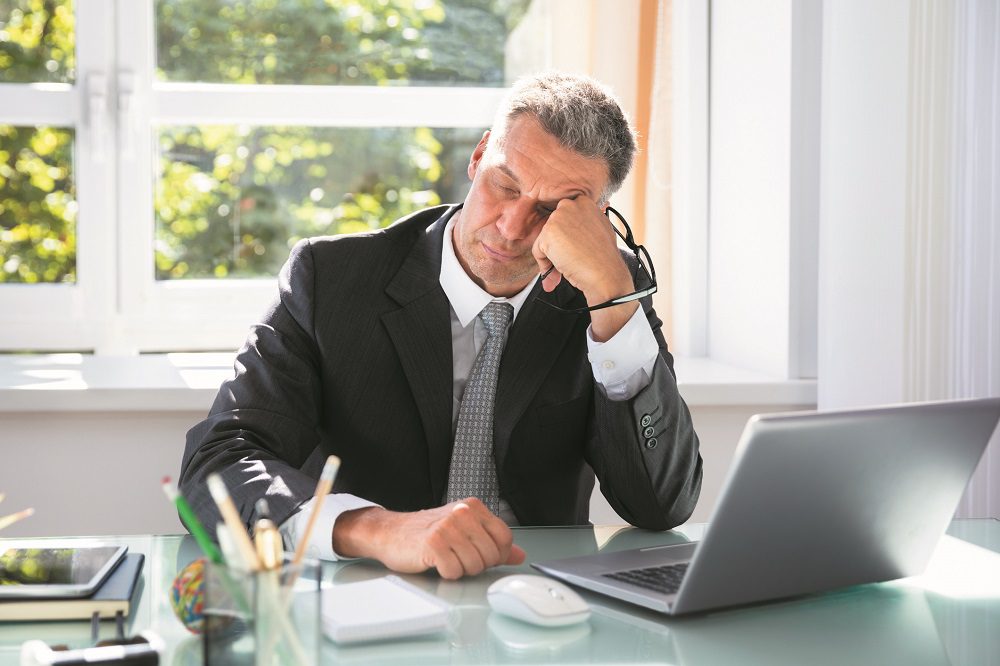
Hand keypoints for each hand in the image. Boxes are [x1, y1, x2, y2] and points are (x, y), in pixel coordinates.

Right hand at [332, 498, 525, 578]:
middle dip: (477, 564)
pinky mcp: (432, 543)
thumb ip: (493, 542)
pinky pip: (454, 572)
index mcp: (473, 507)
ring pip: (474, 566)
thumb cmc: (426, 532)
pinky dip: (446, 573)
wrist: (391, 533)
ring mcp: (447, 527)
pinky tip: (436, 562)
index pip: (505, 538)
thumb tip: (519, 555)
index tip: (481, 554)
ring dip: (460, 569)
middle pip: (491, 555)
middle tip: (458, 556)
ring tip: (447, 558)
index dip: (496, 554)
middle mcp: (462, 513)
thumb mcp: (464, 531)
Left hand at [532, 198, 639, 340]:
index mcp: (584, 202)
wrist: (605, 272)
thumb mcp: (601, 230)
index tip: (575, 249)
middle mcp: (570, 205)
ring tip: (568, 266)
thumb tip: (576, 230)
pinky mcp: (548, 233)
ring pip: (545, 240)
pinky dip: (545, 264)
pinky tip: (560, 270)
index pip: (565, 218)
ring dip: (552, 256)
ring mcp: (558, 218)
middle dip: (558, 246)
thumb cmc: (605, 257)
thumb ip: (587, 224)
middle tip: (570, 260)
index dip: (568, 236)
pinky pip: (538, 251)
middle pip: (553, 228)